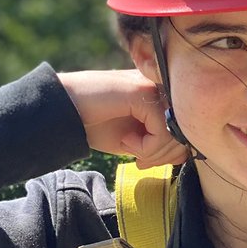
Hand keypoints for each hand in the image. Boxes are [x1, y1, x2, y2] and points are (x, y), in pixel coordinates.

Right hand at [58, 70, 187, 167]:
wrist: (61, 110)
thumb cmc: (94, 123)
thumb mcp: (134, 140)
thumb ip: (158, 144)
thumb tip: (184, 156)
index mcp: (160, 96)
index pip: (185, 128)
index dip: (170, 153)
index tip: (144, 161)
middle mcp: (160, 87)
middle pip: (184, 133)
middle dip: (162, 157)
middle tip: (140, 161)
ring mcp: (153, 86)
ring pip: (176, 134)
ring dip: (153, 153)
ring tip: (131, 148)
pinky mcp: (143, 93)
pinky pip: (162, 132)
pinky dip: (145, 147)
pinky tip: (126, 141)